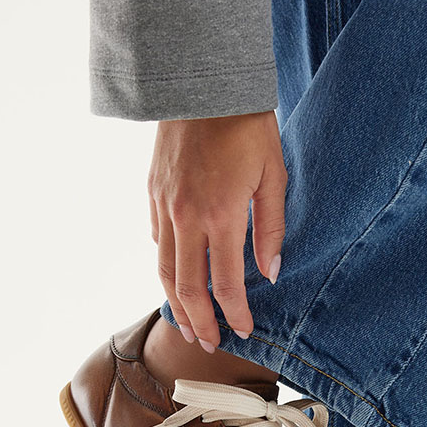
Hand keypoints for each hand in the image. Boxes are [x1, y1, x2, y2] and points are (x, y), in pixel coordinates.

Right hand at [148, 111, 286, 348]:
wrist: (203, 82)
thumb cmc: (247, 127)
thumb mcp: (273, 177)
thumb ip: (271, 229)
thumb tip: (271, 272)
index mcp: (221, 215)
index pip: (226, 283)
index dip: (235, 313)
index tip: (244, 331)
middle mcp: (186, 216)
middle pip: (187, 287)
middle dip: (200, 321)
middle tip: (210, 343)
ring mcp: (164, 205)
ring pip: (164, 269)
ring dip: (177, 303)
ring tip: (190, 325)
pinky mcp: (152, 192)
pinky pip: (156, 240)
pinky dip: (166, 266)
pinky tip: (177, 279)